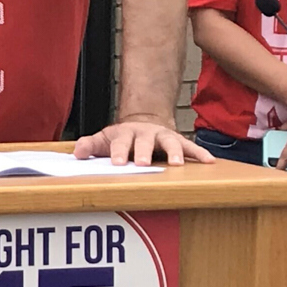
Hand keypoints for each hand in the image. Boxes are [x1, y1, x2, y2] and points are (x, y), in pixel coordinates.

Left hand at [71, 116, 215, 166]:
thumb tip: (77, 153)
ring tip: (177, 164)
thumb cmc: (122, 138)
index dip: (119, 152)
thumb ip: (90, 146)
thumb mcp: (103, 140)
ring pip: (170, 142)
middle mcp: (145, 133)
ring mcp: (163, 136)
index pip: (120, 143)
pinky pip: (191, 147)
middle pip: (144, 141)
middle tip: (142, 163)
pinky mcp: (178, 141)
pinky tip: (209, 161)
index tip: (117, 163)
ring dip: (173, 152)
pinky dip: (200, 153)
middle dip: (143, 152)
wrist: (144, 122)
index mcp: (125, 133)